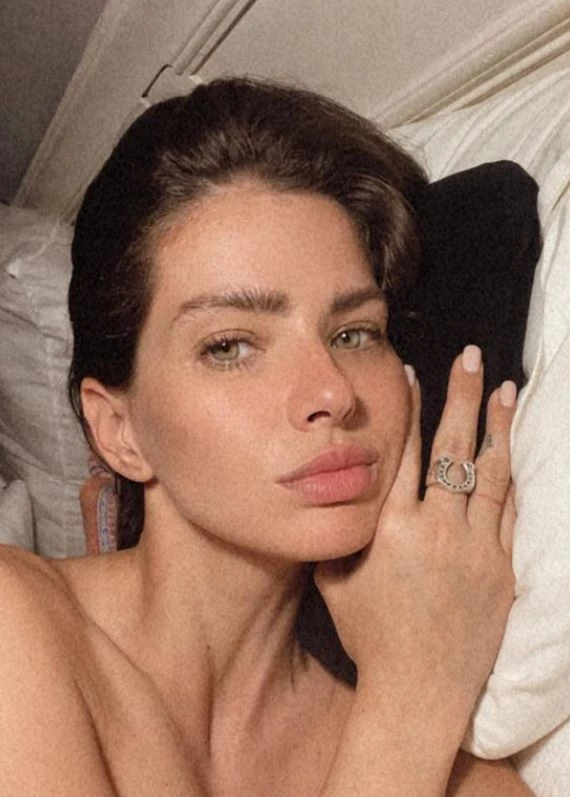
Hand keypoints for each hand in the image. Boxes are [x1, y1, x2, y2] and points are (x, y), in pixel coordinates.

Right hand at [316, 346, 516, 719]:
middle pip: (451, 448)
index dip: (409, 408)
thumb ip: (339, 530)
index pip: (402, 452)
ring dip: (496, 426)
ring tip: (503, 389)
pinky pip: (508, 511)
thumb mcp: (335, 578)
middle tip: (470, 357)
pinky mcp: (500, 568)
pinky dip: (509, 476)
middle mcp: (434, 529)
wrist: (418, 689)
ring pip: (489, 472)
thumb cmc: (370, 636)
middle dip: (461, 396)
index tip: (416, 374)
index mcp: (389, 528)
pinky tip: (511, 450)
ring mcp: (473, 547)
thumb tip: (336, 489)